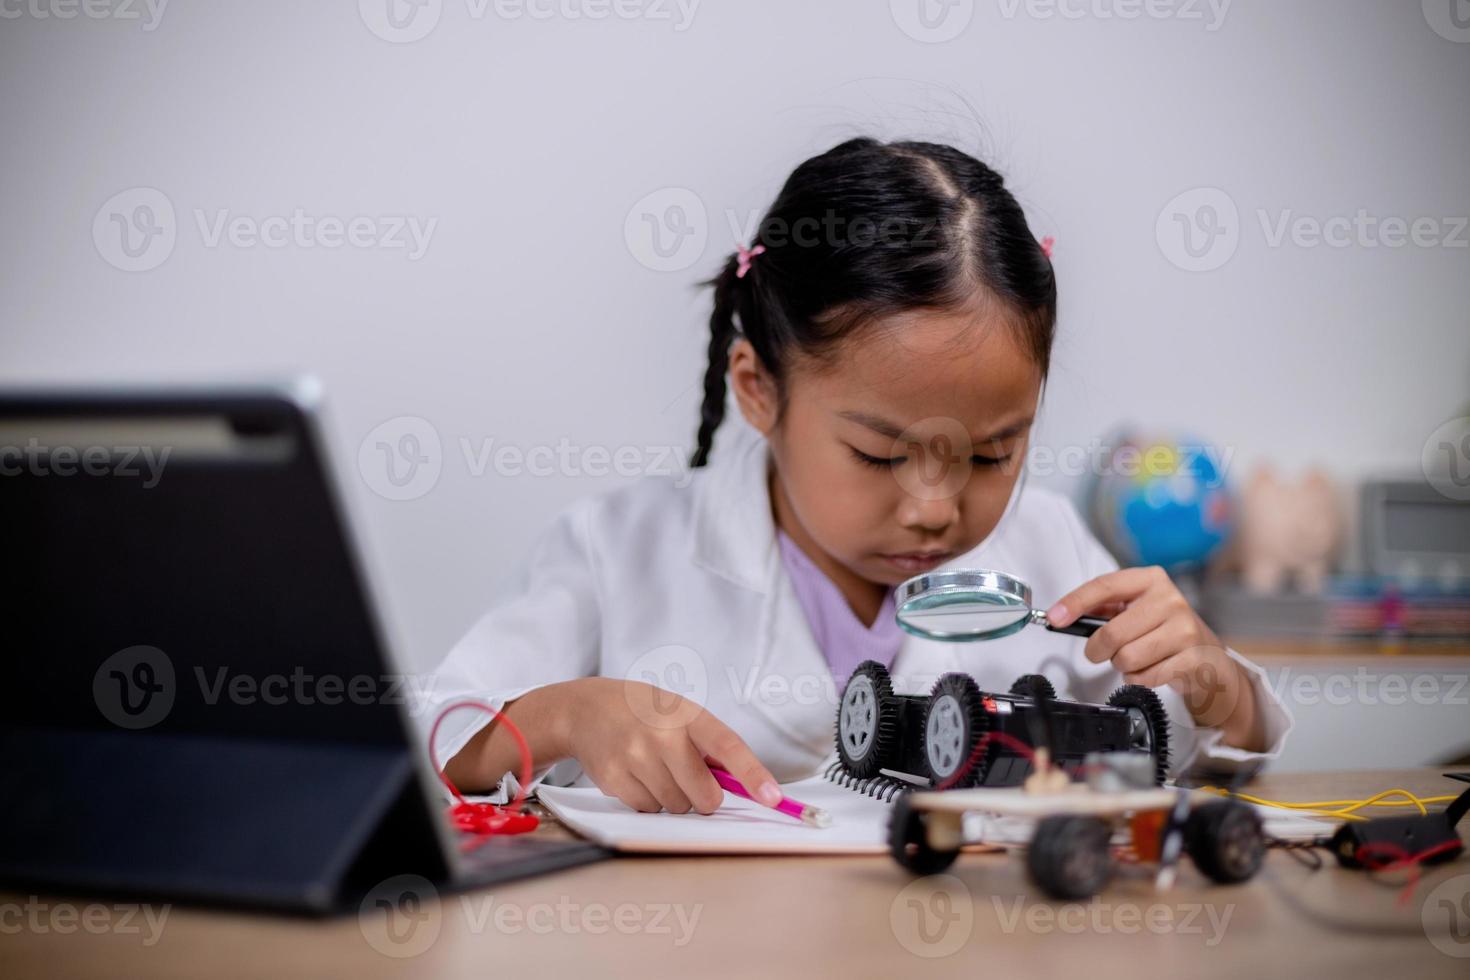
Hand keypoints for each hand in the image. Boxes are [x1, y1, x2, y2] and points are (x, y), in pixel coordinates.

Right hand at [559, 677, 781, 814]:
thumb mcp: (679, 712)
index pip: (727, 746)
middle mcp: (661, 735)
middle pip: (704, 795)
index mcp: (687, 714)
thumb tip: (744, 786)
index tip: (773, 797)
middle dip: (704, 796)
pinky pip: (648, 810)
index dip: (752, 774)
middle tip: (688, 775)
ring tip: (654, 767)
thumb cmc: (644, 712)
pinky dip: (647, 800)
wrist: (585, 708)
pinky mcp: (613, 778)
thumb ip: (709, 745)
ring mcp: (635, 757)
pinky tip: (636, 774)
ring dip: (673, 797)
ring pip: (676, 806)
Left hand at [1048, 566, 1263, 750]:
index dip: (1075, 603)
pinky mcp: (1192, 658)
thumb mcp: (1137, 610)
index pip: (1105, 586)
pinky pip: (1144, 676)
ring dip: (1122, 666)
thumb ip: (1104, 609)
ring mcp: (1184, 629)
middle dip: (1098, 649)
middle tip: (1101, 653)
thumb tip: (1064, 615)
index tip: (1054, 617)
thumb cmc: (1164, 631)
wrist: (1209, 658)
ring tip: (1135, 659)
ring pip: (1126, 658)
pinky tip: (1150, 670)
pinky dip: (1138, 679)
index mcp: (1151, 580)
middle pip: (1111, 632)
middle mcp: (1170, 599)